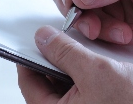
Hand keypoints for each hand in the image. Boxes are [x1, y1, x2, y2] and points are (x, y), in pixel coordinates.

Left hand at [18, 25, 132, 103]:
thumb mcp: (96, 71)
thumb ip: (65, 52)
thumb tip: (44, 39)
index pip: (28, 82)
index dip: (31, 56)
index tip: (37, 39)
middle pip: (47, 84)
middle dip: (57, 60)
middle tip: (66, 41)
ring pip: (68, 87)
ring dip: (76, 68)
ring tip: (91, 56)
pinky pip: (84, 93)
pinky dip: (90, 78)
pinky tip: (103, 68)